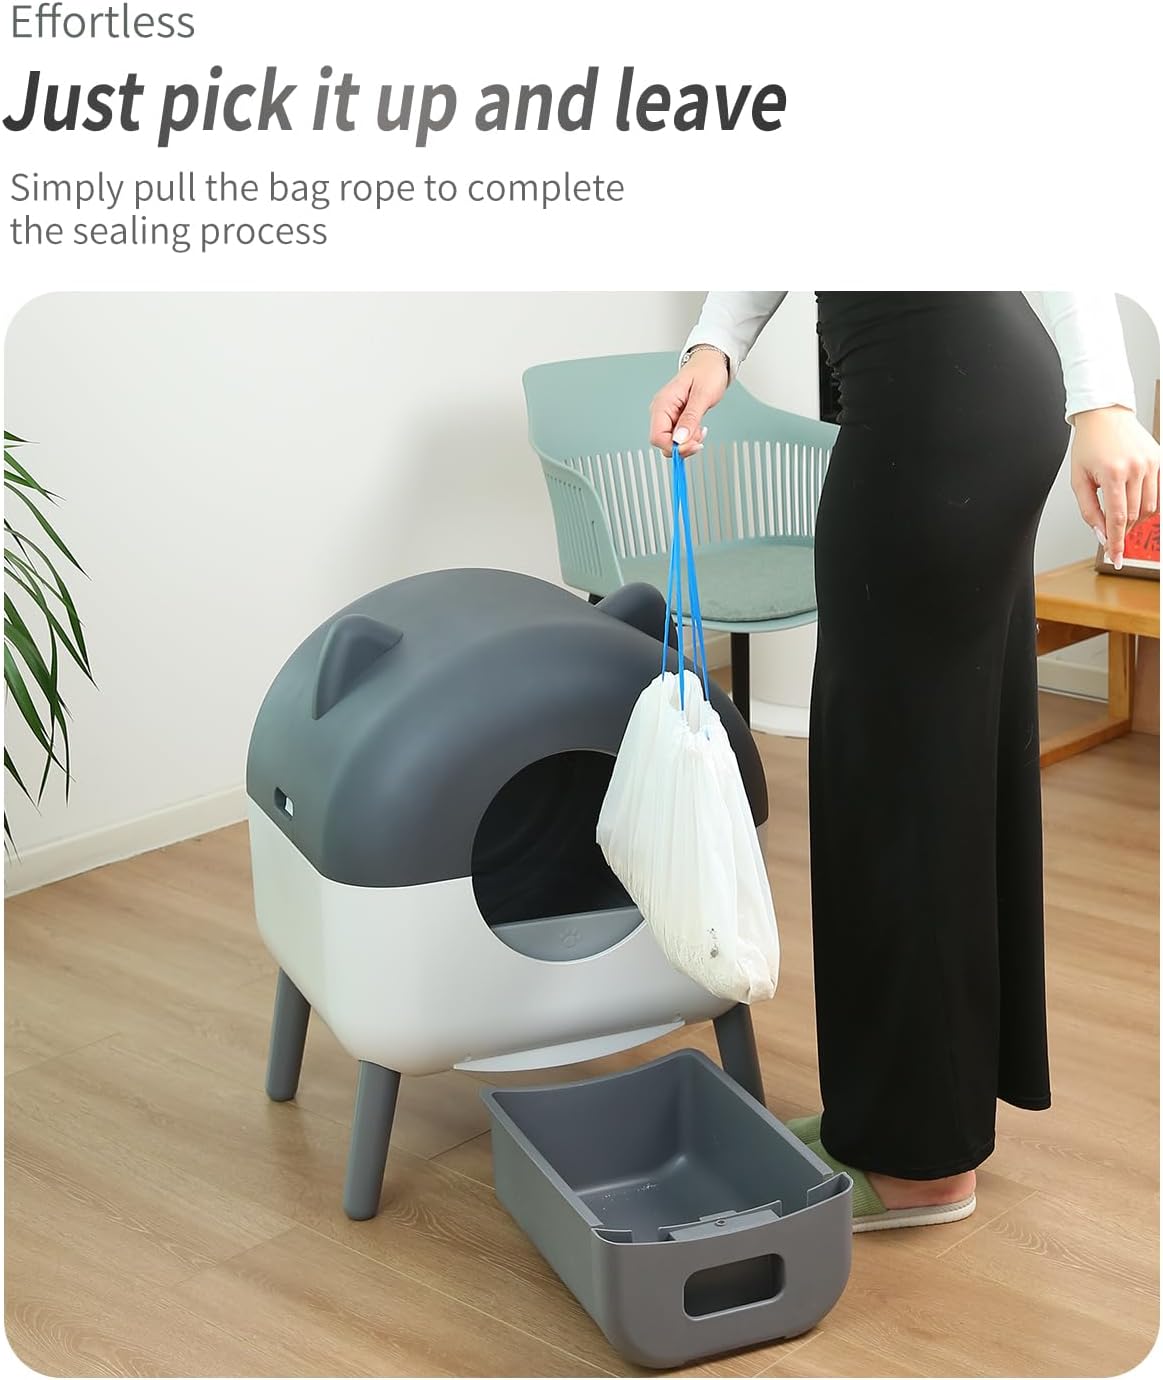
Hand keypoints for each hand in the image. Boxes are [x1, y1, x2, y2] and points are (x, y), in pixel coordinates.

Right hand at [649, 349, 728, 457]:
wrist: (711, 361)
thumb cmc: (707, 371)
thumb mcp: (702, 395)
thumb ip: (690, 418)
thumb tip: (679, 439)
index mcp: (663, 403)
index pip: (657, 437)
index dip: (674, 446)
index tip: (692, 445)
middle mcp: (661, 410)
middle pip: (663, 442)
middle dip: (683, 445)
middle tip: (699, 438)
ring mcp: (668, 415)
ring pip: (672, 442)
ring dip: (688, 442)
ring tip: (700, 428)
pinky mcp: (675, 418)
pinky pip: (678, 436)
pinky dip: (690, 438)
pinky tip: (698, 428)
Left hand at [1070, 405, 1159, 568]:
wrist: (1104, 416)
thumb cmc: (1088, 446)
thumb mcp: (1078, 479)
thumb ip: (1089, 510)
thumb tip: (1101, 535)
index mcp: (1112, 473)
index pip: (1117, 518)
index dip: (1116, 542)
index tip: (1116, 558)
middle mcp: (1135, 467)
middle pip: (1132, 515)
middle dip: (1121, 530)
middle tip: (1111, 534)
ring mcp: (1151, 463)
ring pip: (1149, 508)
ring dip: (1134, 519)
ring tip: (1120, 514)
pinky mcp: (1159, 460)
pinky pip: (1159, 493)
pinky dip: (1148, 505)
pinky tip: (1135, 504)